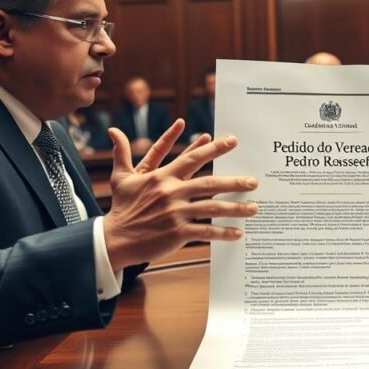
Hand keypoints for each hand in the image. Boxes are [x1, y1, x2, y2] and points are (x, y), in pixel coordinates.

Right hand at [103, 120, 258, 271]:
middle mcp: (172, 192)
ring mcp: (176, 212)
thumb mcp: (121, 177)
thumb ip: (121, 152)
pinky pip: (206, 231)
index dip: (213, 148)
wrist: (115, 238)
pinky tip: (237, 233)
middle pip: (210, 182)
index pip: (193, 158)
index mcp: (162, 176)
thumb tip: (113, 131)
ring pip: (213, 207)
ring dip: (236, 208)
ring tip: (254, 208)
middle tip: (254, 181)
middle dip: (235, 181)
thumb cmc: (121, 207)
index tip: (232, 140)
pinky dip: (223, 232)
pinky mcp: (177, 232)